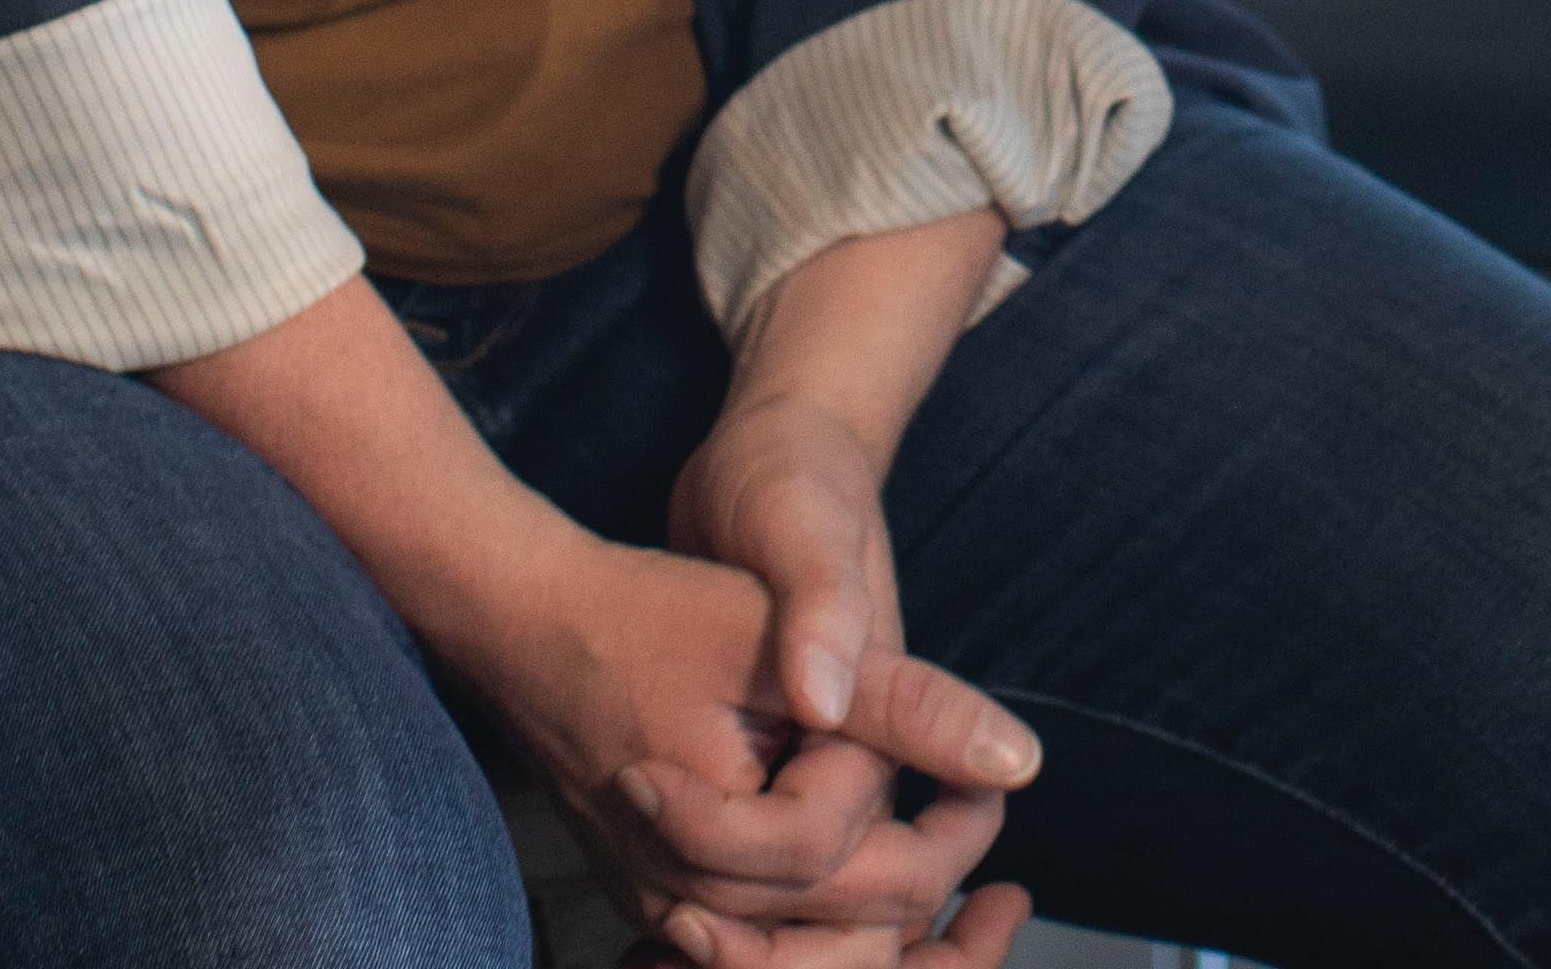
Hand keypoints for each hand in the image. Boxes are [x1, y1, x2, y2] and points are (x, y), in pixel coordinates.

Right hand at [466, 516, 1034, 967]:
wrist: (530, 622)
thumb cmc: (649, 614)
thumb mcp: (784, 637)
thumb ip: (903, 703)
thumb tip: (1020, 765)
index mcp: (723, 838)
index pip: (858, 863)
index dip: (938, 815)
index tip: (984, 775)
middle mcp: (688, 900)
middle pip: (846, 930)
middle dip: (932, 874)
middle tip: (981, 806)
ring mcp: (668, 908)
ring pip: (810, 953)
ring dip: (887, 907)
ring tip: (946, 833)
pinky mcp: (663, 896)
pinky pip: (762, 944)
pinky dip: (827, 921)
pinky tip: (872, 863)